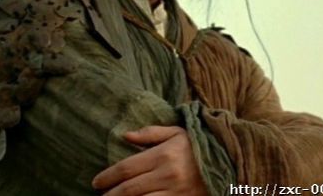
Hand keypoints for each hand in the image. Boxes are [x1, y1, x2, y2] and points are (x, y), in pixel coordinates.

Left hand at [92, 125, 207, 195]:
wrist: (226, 163)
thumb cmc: (197, 145)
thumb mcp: (175, 132)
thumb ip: (149, 134)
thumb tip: (125, 135)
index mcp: (163, 155)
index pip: (127, 167)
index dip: (108, 176)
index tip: (96, 181)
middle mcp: (167, 175)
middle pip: (130, 189)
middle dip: (111, 194)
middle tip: (100, 195)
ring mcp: (174, 192)